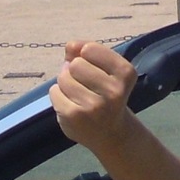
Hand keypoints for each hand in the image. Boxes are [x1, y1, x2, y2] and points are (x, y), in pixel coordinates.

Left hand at [49, 41, 135, 155]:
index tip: (95, 68)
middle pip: (75, 64)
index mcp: (125, 73)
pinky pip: (54, 92)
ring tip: (78, 95)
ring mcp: (94, 106)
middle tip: (86, 85)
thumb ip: (87, 50)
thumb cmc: (106, 94)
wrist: (111, 133)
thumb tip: (70, 45)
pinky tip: (71, 105)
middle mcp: (113, 91)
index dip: (86, 55)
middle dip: (75, 71)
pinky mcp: (74, 116)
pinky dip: (58, 95)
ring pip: (63, 77)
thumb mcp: (105, 69)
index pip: (90, 49)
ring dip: (66, 83)